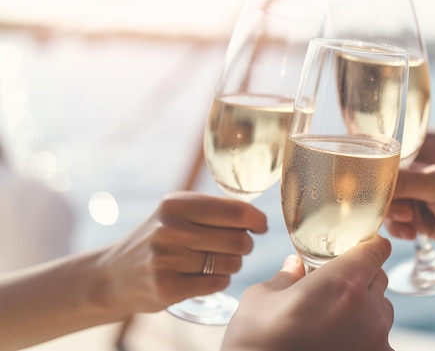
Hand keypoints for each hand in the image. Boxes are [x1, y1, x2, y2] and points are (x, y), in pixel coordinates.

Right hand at [96, 191, 267, 316]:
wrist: (115, 275)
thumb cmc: (160, 238)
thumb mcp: (177, 213)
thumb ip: (214, 209)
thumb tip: (257, 216)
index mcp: (175, 204)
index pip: (235, 211)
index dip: (256, 220)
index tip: (260, 226)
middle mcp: (169, 230)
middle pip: (238, 239)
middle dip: (245, 244)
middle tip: (236, 246)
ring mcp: (166, 260)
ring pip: (231, 263)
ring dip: (232, 264)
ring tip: (217, 261)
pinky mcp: (167, 288)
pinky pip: (217, 283)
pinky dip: (219, 280)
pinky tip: (206, 275)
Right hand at [221, 235, 394, 350]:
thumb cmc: (256, 343)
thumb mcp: (261, 299)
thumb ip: (286, 277)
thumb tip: (295, 266)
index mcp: (343, 282)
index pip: (376, 250)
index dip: (371, 245)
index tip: (365, 245)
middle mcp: (367, 309)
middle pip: (378, 279)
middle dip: (361, 277)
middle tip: (336, 285)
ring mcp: (375, 341)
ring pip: (382, 311)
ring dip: (366, 308)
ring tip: (335, 319)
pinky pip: (380, 342)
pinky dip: (365, 339)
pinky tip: (340, 342)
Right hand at [385, 164, 434, 273]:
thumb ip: (406, 181)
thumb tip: (371, 181)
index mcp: (421, 166)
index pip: (385, 167)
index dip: (376, 180)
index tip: (374, 194)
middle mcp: (416, 183)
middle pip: (382, 190)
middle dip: (385, 204)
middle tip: (403, 213)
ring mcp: (417, 205)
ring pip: (385, 210)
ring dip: (392, 219)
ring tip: (410, 224)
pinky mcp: (418, 225)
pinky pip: (394, 226)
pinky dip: (398, 231)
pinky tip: (412, 235)